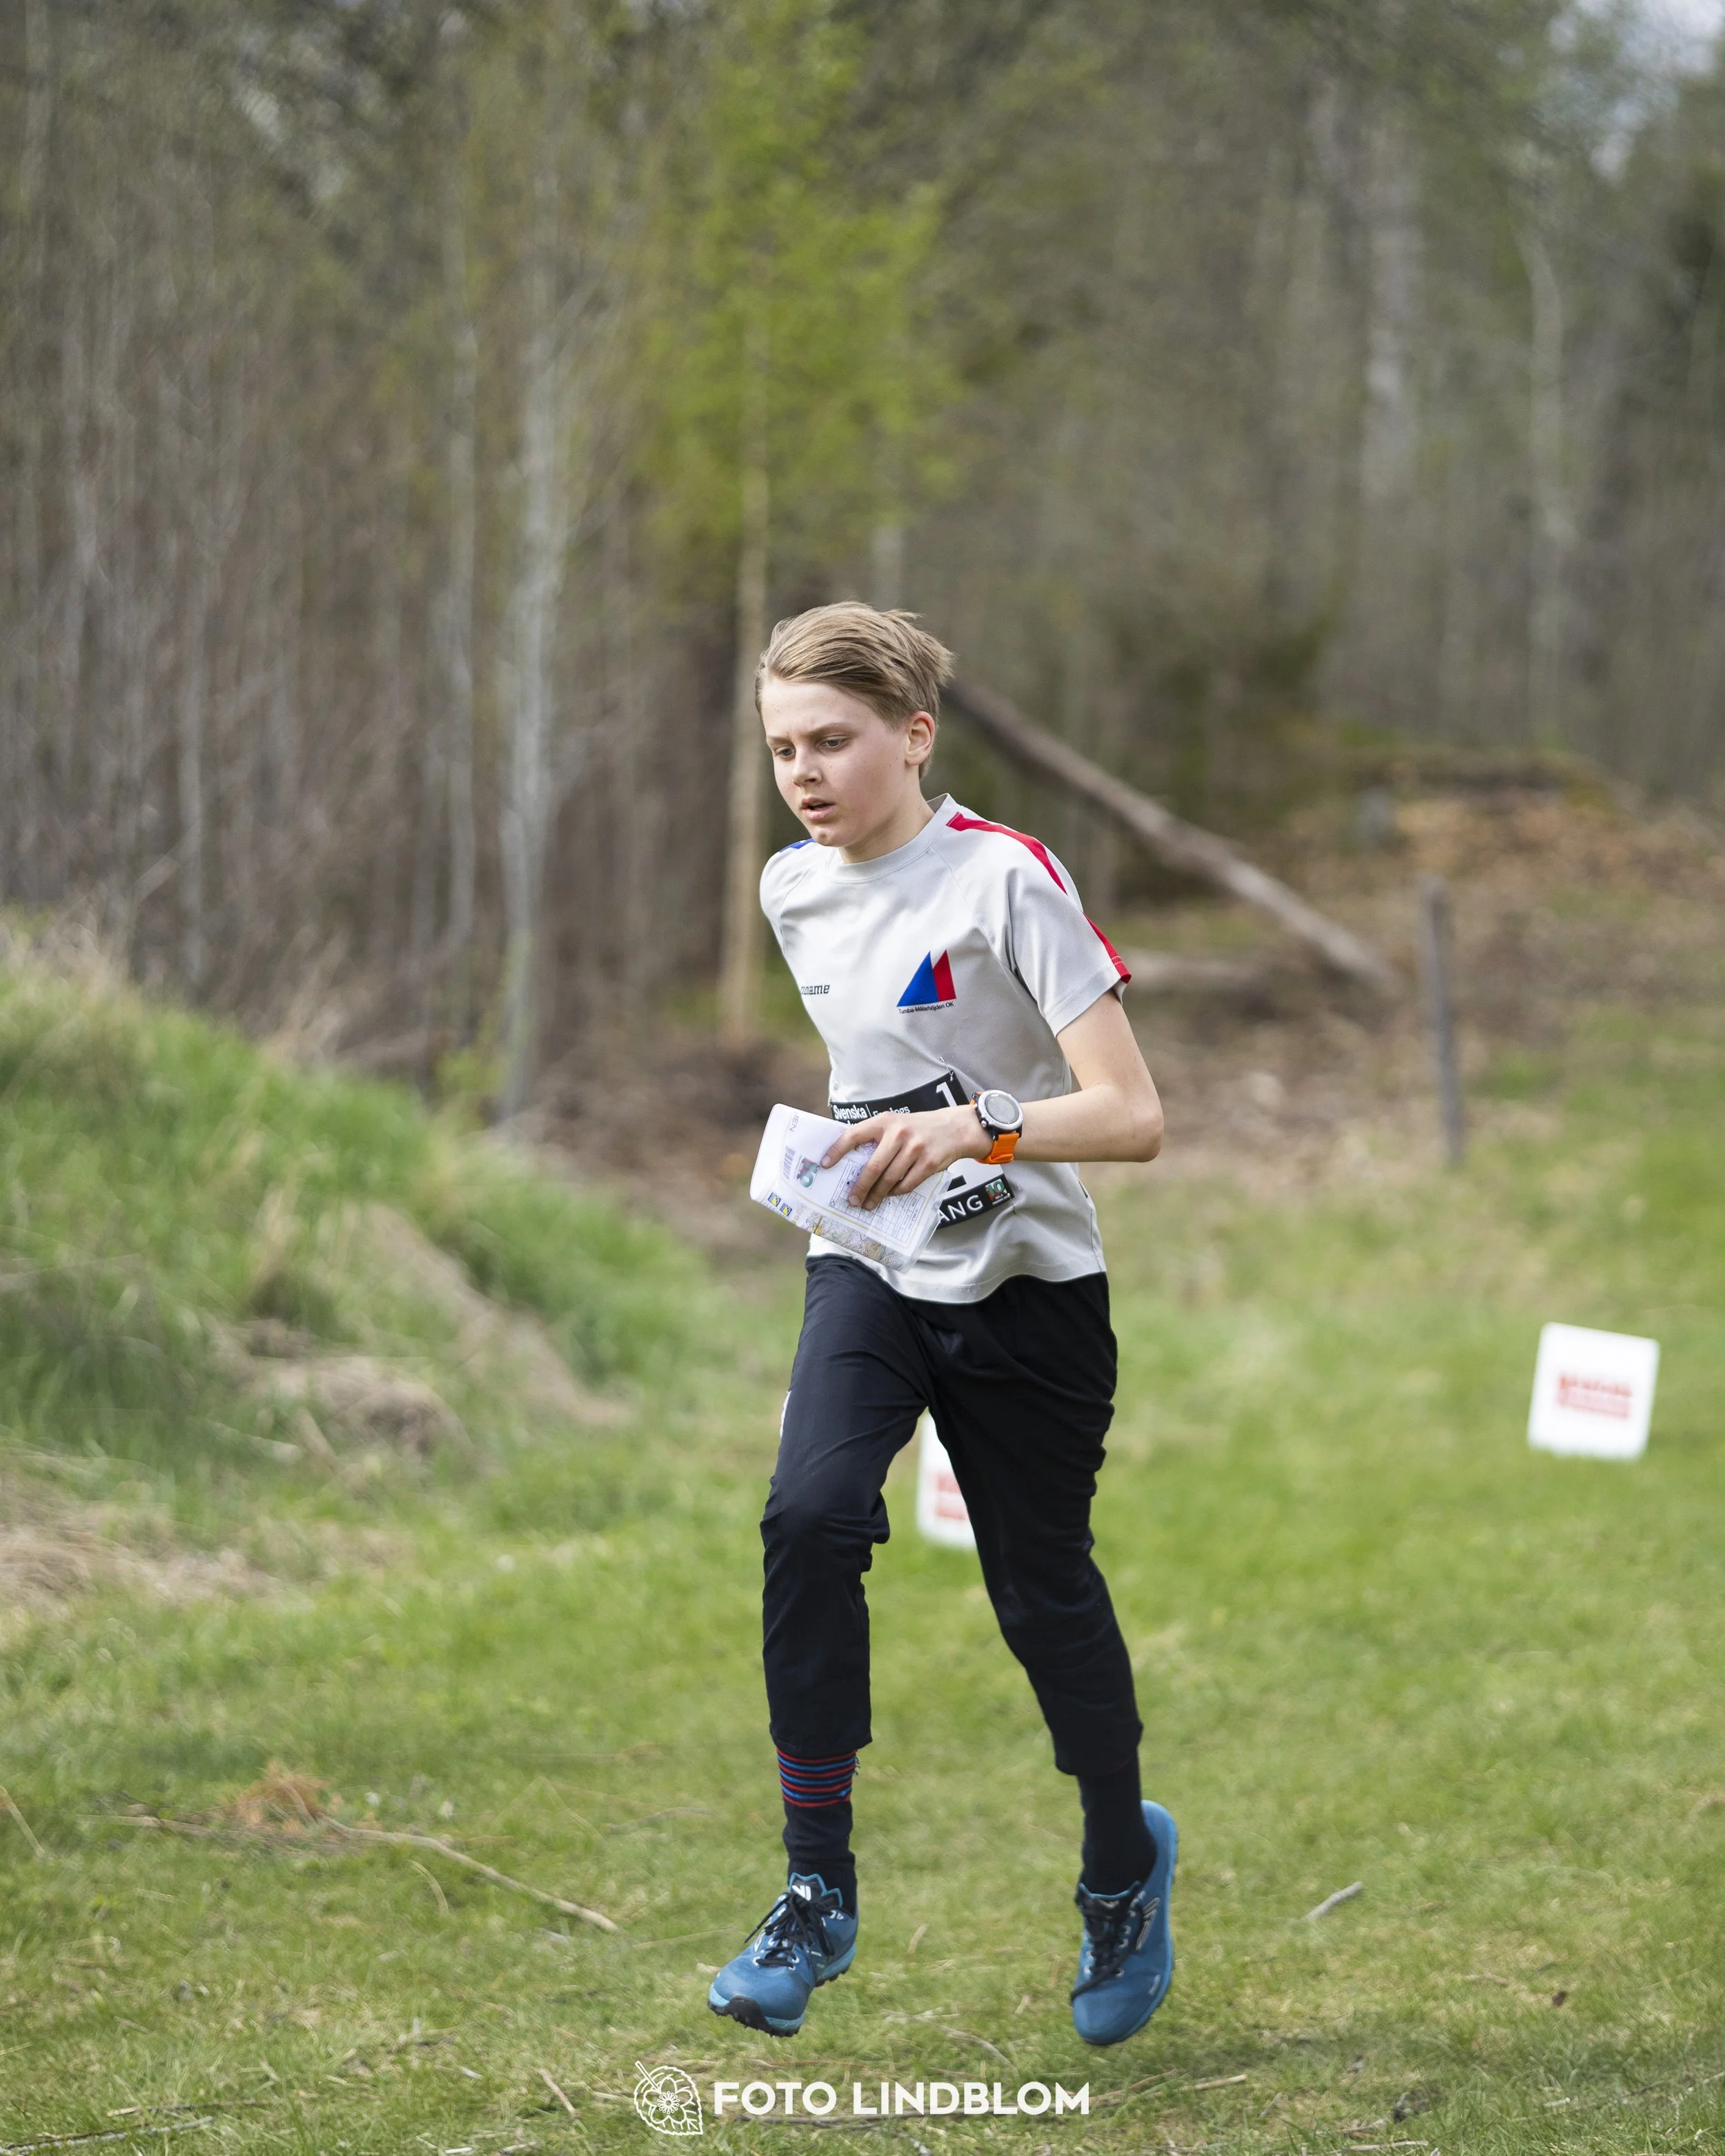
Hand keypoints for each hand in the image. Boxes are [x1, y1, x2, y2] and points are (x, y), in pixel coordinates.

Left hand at [821, 1104, 988, 1209]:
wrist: (954, 1128)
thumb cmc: (918, 1128)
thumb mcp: (895, 1123)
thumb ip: (875, 1136)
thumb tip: (849, 1160)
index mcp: (885, 1121)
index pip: (854, 1135)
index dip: (837, 1150)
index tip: (824, 1165)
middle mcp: (899, 1133)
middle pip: (873, 1167)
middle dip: (859, 1187)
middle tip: (851, 1200)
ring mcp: (915, 1148)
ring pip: (889, 1179)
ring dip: (877, 1195)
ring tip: (868, 1204)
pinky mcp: (929, 1163)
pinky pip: (907, 1184)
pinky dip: (896, 1192)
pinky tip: (890, 1195)